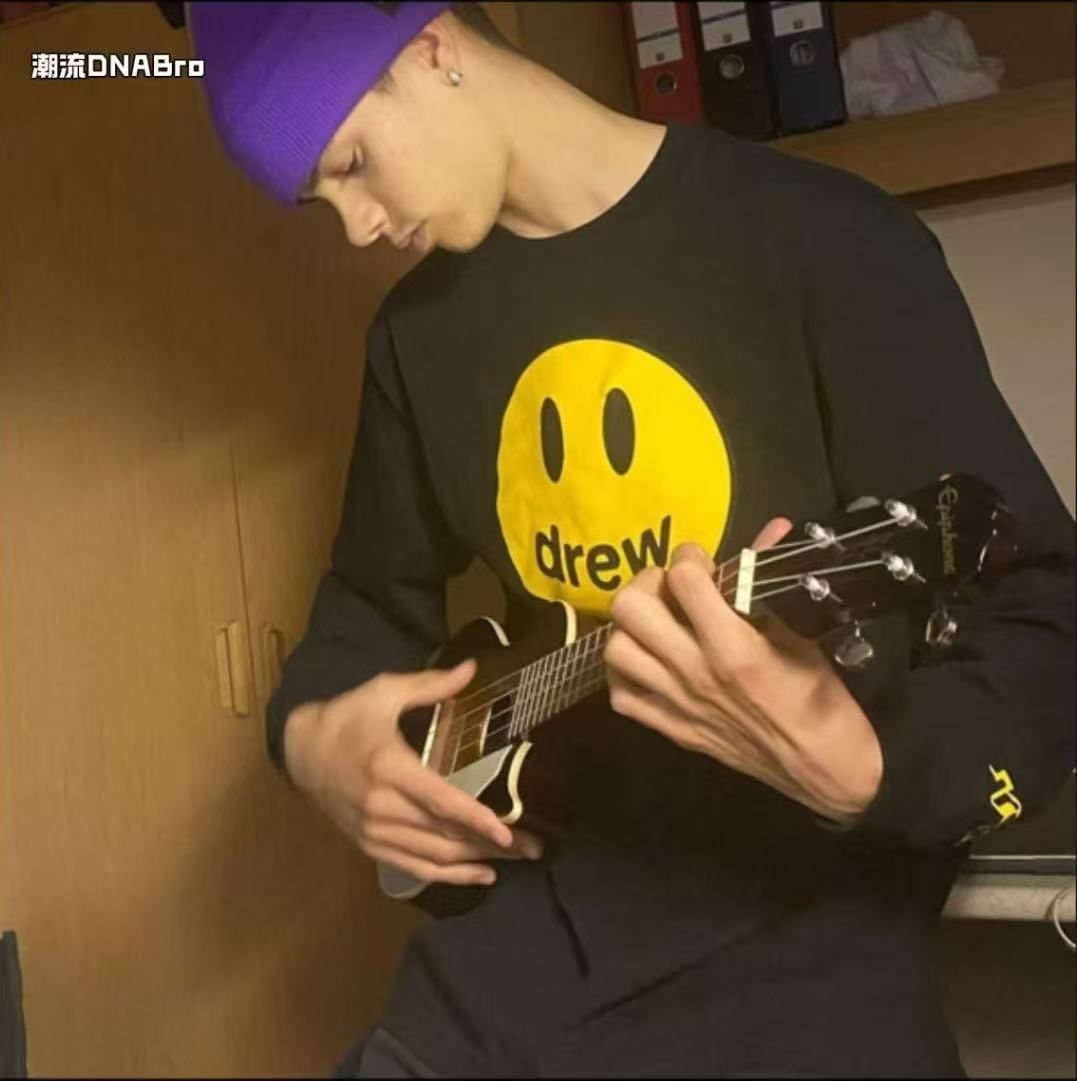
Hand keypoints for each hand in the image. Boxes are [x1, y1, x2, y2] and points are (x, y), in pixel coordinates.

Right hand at [284, 660, 543, 886]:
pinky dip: (448, 877)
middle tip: (533, 848)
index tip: (507, 832)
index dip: (475, 819)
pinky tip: (479, 877)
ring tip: (515, 861)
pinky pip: (413, 867)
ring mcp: (373, 831)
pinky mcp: (368, 844)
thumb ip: (430, 685)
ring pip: (432, 857)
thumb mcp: (384, 691)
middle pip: (443, 835)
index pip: (440, 801)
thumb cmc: (347, 716)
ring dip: (475, 862)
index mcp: (388, 767)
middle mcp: (381, 806)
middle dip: (492, 846)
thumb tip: (471, 669)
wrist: (299, 749)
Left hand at [604, 519, 882, 823]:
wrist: (823, 768)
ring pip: (616, 649)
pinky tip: (647, 661)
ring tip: (655, 621)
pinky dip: (625, 673)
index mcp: (733, 646)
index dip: (690, 556)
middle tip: (670, 586)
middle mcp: (694, 673)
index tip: (701, 560)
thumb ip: (771, 581)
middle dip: (647, 583)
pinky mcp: (670, 729)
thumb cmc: (819, 698)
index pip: (684, 580)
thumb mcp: (802, 633)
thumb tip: (770, 529)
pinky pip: (620, 695)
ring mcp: (676, 703)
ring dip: (630, 627)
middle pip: (631, 609)